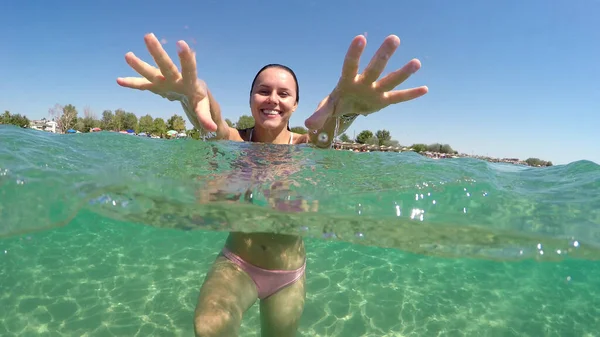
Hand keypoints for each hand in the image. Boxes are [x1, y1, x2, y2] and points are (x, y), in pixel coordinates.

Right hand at [116, 33, 218, 131]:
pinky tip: (119, 80)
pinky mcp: (156, 86)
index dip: (186, 58)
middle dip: (158, 52)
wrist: (192, 96)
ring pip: (152, 71)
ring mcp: (164, 81)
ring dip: (140, 65)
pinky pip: (142, 86)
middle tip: (148, 35)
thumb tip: (211, 129)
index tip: (181, 43)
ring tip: (127, 55)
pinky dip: (132, 84)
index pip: (189, 69)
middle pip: (166, 65)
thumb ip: (206, 117)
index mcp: (190, 82)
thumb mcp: (204, 108)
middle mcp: (176, 78)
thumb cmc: (200, 100)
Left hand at [305, 35, 427, 129]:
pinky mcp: (383, 101)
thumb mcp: (326, 109)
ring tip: (417, 62)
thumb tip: (308, 126)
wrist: (346, 107)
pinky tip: (425, 89)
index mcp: (348, 81)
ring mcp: (375, 90)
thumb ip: (319, 115)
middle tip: (394, 38)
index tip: (361, 38)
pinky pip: (399, 98)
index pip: (350, 65)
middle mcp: (364, 82)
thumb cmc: (336, 102)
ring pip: (390, 80)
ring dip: (403, 72)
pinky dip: (411, 95)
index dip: (354, 53)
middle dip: (383, 56)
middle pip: (374, 69)